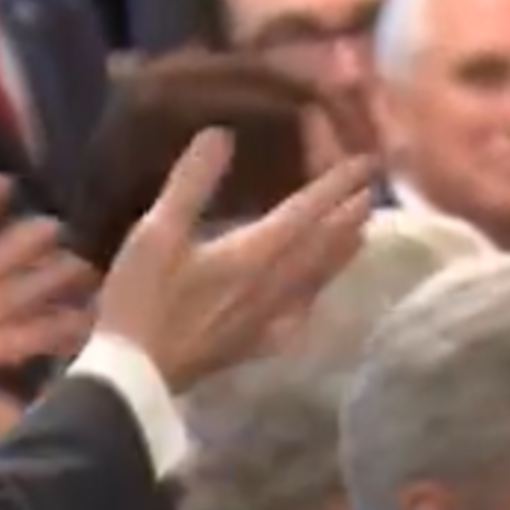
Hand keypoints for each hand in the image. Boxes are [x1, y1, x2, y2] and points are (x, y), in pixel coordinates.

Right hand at [96, 129, 378, 388]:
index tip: (366, 164)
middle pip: (322, 246)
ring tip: (361, 234)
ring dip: (341, 252)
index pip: (307, 212)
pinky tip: (314, 299)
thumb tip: (222, 134)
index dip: (337, 185)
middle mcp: (273, 285)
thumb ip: (191, 183)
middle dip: (349, 216)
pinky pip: (299, 314)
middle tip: (372, 193)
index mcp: (254, 253)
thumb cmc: (142, 299)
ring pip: (317, 279)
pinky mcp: (255, 344)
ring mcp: (268, 318)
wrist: (137, 374)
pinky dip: (315, 296)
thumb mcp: (156, 233)